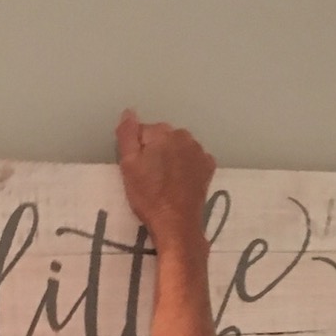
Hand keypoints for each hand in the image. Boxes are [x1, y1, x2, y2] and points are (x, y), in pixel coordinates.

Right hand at [115, 110, 215, 251]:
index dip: (137, 149)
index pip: (143, 131)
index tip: (137, 168)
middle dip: (156, 150)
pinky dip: (186, 166)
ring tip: (164, 180)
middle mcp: (184, 135)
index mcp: (162, 132)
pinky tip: (180, 181)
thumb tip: (129, 112)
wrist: (176, 223)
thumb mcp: (128, 165)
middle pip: (163, 137)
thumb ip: (127, 134)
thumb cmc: (148, 195)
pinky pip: (193, 159)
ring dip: (172, 157)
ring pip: (179, 147)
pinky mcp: (208, 166)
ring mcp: (199, 151)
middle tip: (149, 176)